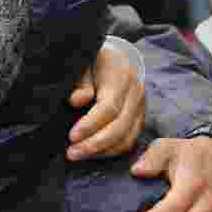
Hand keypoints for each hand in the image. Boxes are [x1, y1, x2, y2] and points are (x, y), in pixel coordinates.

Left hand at [67, 46, 144, 160]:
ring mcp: (140, 106)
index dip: (90, 124)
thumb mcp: (83, 62)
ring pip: (127, 137)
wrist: (115, 56)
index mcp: (121, 75)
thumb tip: (76, 101)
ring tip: (78, 155)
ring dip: (102, 151)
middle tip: (71, 153)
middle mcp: (135, 92)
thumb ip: (80, 81)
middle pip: (120, 126)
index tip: (71, 136)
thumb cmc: (92, 59)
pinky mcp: (139, 117)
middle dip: (94, 144)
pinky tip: (92, 154)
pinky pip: (129, 140)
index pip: (109, 107)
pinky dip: (111, 151)